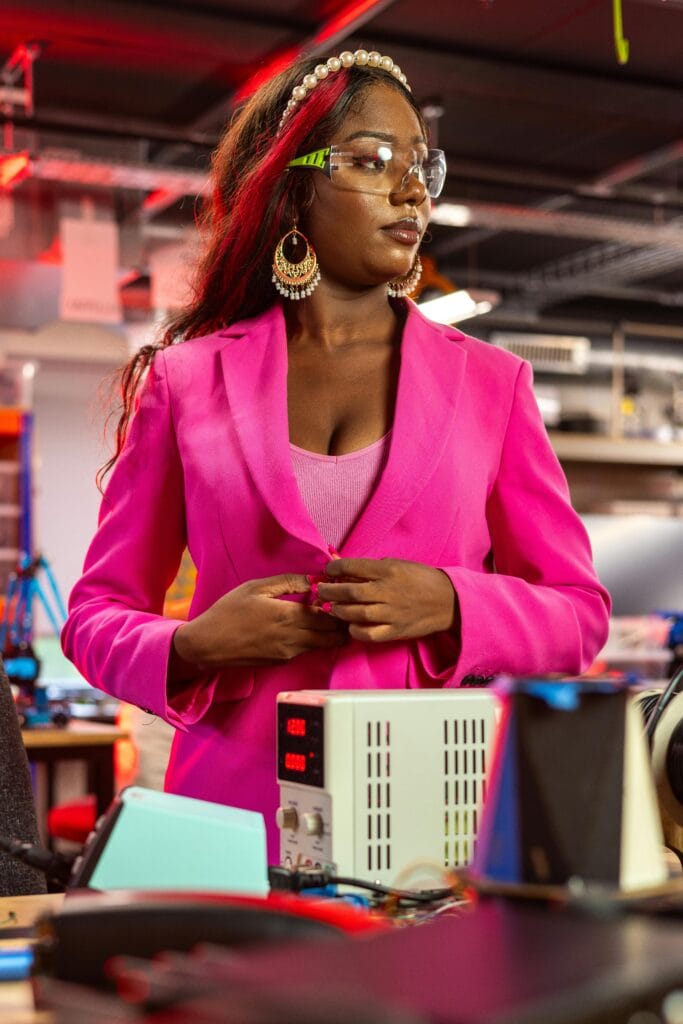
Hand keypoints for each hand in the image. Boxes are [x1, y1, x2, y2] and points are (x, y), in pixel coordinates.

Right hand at [172, 574, 347, 671]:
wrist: (207, 645)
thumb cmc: (228, 612)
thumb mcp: (256, 587)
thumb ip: (288, 582)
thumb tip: (313, 579)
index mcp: (288, 616)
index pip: (331, 616)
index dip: (338, 606)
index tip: (333, 595)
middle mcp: (293, 638)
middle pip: (334, 635)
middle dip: (340, 622)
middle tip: (335, 607)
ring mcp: (289, 653)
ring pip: (324, 645)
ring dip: (328, 632)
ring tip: (319, 614)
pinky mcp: (282, 661)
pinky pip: (307, 650)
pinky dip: (313, 639)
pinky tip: (300, 626)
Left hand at [316, 558, 456, 642]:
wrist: (448, 601)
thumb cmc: (421, 579)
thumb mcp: (398, 565)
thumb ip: (372, 568)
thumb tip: (345, 570)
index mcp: (388, 571)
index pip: (352, 567)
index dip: (334, 569)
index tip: (328, 571)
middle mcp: (388, 591)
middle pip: (349, 592)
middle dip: (329, 591)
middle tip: (321, 590)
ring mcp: (391, 613)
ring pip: (355, 613)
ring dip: (338, 610)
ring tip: (332, 607)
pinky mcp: (396, 631)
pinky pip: (368, 634)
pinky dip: (355, 630)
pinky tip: (351, 625)